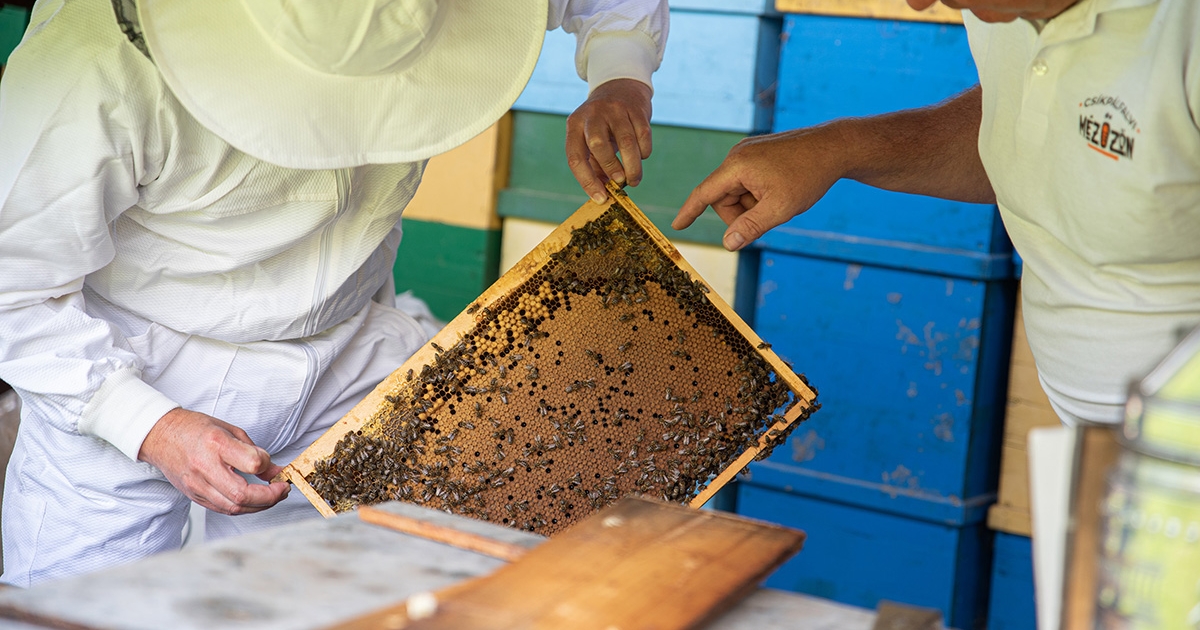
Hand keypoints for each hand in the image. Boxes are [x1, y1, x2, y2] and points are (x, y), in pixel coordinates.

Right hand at [138, 408, 289, 514]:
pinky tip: (253, 501)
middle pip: (242, 495)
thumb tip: (274, 470)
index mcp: (216, 443)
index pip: (251, 462)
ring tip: (272, 496)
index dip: (267, 465)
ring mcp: (197, 485)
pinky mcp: (194, 496)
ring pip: (233, 507)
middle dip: (269, 497)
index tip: (272, 465)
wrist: (161, 436)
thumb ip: (254, 451)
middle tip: (281, 489)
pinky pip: (223, 509)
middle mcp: (205, 467)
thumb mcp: (230, 430)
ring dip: (259, 506)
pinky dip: (242, 507)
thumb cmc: (194, 429)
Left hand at [565, 78, 652, 203]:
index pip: (575, 157)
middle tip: (620, 183)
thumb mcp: (590, 140)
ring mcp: (614, 109)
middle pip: (598, 145)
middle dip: (611, 168)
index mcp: (574, 126)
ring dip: (632, 166)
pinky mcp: (635, 108)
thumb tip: (603, 195)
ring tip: (634, 179)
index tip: (601, 198)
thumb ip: (594, 167)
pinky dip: (644, 151)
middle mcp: (592, 115)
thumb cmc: (603, 125)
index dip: (587, 181)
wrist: (620, 87)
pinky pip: (643, 134)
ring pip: (625, 142)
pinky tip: (641, 156)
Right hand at [672, 124, 849, 250]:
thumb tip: (727, 245)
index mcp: (737, 166)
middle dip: (739, 214)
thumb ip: (751, 227)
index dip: (690, 212)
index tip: (677, 226)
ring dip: (751, 204)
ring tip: (778, 202)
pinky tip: (779, 192)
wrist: (834, 147)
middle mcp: (737, 155)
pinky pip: (747, 181)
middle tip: (766, 219)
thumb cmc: (809, 176)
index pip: (704, 193)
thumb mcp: (780, 208)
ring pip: (736, 191)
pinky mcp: (758, 153)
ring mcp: (748, 152)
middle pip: (723, 197)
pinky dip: (758, 194)